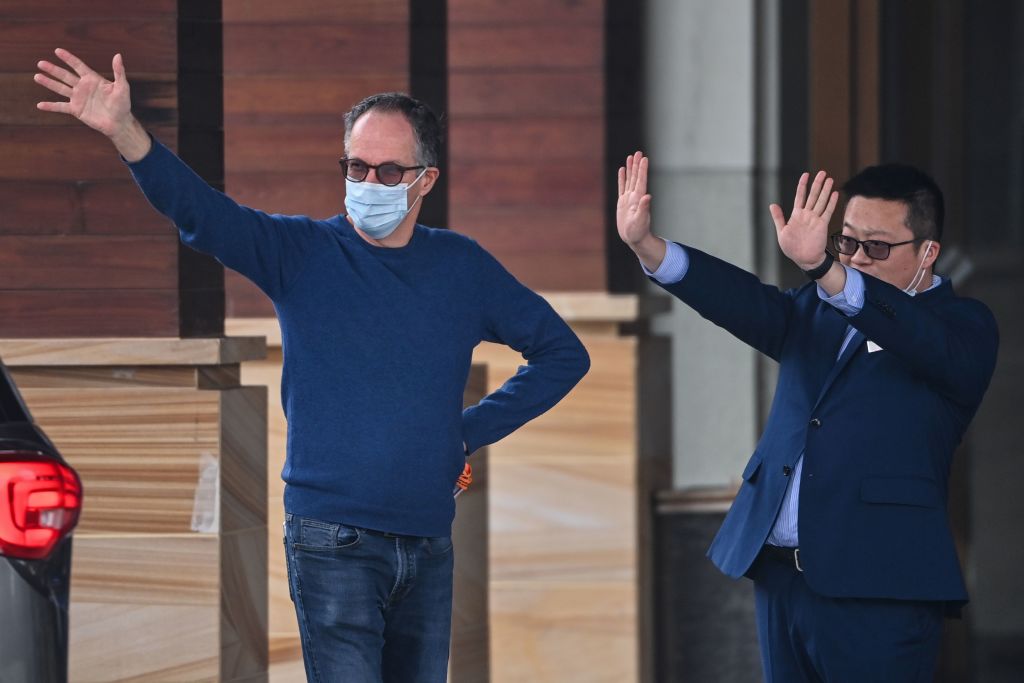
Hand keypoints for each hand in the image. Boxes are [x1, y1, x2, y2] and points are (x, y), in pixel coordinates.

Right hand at [34, 48, 149, 159]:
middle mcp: (83, 87)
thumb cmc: (122, 104)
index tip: (57, 51)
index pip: (78, 66)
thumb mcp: (122, 87)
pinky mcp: (76, 110)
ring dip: (48, 83)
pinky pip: (61, 107)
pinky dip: (50, 106)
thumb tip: (118, 55)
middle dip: (53, 69)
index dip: (68, 58)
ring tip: (37, 76)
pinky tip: (40, 105)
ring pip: (60, 88)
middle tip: (40, 63)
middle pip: (65, 76)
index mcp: (92, 79)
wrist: (119, 123)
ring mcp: (78, 98)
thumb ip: (119, 72)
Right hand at [617, 151, 652, 245]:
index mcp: (639, 199)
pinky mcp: (622, 203)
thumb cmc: (638, 232)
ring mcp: (628, 199)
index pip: (641, 181)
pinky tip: (622, 170)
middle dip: (636, 165)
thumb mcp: (640, 221)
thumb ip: (644, 208)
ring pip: (629, 180)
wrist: (634, 238)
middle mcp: (635, 197)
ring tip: (630, 157)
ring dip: (630, 169)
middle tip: (638, 152)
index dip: (642, 170)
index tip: (644, 158)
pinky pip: (622, 188)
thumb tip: (647, 196)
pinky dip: (622, 178)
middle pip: (635, 177)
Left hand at [769, 170, 838, 269]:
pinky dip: (831, 203)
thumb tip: (772, 204)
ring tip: (830, 179)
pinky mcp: (822, 225)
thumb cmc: (791, 247)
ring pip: (821, 201)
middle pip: (813, 195)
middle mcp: (807, 215)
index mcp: (796, 215)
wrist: (803, 258)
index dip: (803, 185)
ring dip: (826, 190)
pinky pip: (827, 212)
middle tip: (823, 172)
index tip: (806, 174)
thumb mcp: (781, 232)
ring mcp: (815, 219)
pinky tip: (835, 194)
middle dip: (818, 183)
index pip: (800, 196)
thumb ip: (778, 218)